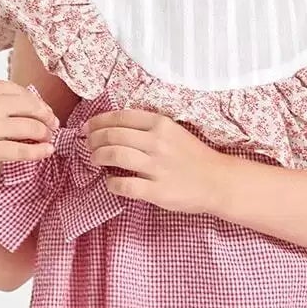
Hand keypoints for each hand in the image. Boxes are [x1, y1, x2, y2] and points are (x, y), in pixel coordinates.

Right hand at [0, 78, 59, 170]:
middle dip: (47, 119)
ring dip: (45, 135)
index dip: (40, 105)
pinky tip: (47, 152)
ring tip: (48, 139)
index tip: (46, 113)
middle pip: (33, 110)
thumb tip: (28, 103)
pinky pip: (23, 150)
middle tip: (53, 126)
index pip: (25, 94)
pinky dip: (40, 151)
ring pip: (32, 129)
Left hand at [83, 108, 229, 216]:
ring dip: (98, 157)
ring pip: (115, 156)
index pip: (121, 117)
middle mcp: (157, 143)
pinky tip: (110, 183)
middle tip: (88, 144)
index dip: (99, 121)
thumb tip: (115, 128)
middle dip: (94, 139)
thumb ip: (149, 128)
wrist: (218, 182)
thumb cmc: (194, 157)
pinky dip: (111, 184)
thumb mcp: (175, 132)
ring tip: (95, 159)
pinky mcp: (157, 190)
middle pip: (113, 135)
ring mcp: (156, 167)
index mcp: (161, 124)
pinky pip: (124, 185)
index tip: (89, 126)